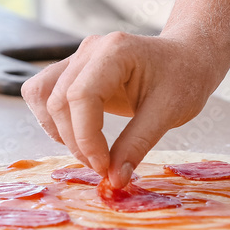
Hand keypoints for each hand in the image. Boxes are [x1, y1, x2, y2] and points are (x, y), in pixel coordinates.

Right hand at [23, 32, 226, 187]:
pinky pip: (44, 93)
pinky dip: (52, 120)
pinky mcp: (73, 71)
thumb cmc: (183, 78)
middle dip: (75, 142)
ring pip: (42, 96)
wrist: (187, 58)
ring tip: (89, 151)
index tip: (103, 166)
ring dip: (58, 131)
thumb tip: (114, 179)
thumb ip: (137, 144)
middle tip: (103, 166)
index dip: (86, 138)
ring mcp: (77, 58)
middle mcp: (89, 50)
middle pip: (58, 101)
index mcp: (115, 51)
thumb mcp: (168, 113)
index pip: (81, 96)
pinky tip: (77, 134)